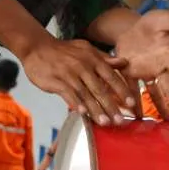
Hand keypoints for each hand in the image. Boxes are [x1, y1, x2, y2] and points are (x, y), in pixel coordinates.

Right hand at [20, 36, 134, 126]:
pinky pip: (68, 94)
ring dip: (96, 110)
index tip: (131, 104)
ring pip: (85, 94)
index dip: (122, 90)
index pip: (111, 76)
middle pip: (100, 88)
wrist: (37, 47)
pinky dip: (76, 103)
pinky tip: (83, 113)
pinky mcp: (56, 81)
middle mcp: (83, 66)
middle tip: (121, 120)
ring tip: (105, 122)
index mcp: (92, 58)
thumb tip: (124, 62)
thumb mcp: (86, 49)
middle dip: (112, 106)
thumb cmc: (64, 51)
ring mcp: (69, 74)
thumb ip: (104, 58)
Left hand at [114, 10, 168, 125]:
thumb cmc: (154, 23)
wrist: (132, 26)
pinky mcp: (129, 72)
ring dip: (158, 109)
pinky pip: (131, 88)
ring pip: (152, 93)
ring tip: (165, 126)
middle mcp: (159, 68)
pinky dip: (132, 101)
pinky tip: (135, 117)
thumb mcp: (166, 20)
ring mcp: (144, 72)